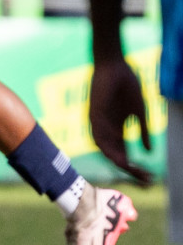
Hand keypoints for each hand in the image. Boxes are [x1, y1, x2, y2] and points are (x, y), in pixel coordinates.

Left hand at [89, 58, 153, 185]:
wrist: (114, 66)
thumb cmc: (127, 86)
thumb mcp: (140, 112)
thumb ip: (143, 130)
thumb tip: (149, 152)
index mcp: (117, 130)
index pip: (124, 154)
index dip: (136, 167)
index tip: (151, 177)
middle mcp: (106, 130)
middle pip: (115, 156)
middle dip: (129, 169)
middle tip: (144, 179)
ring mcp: (98, 123)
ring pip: (104, 148)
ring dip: (117, 159)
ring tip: (131, 169)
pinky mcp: (92, 114)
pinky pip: (97, 133)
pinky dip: (107, 143)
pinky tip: (119, 152)